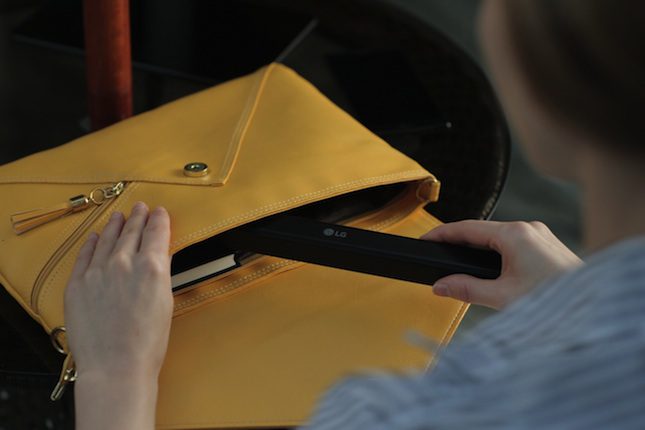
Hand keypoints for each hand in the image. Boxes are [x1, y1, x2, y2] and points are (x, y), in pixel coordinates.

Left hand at [64, 202, 172, 379]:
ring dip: (115, 226)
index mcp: (152, 267)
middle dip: (138, 217)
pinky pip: (85, 255)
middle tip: (140, 208)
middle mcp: (123, 263)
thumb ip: (161, 274)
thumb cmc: (146, 343)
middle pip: (131, 232)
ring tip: (119, 216)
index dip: (159, 220)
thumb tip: (159, 259)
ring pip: (107, 239)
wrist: (116, 366)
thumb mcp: (165, 303)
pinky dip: (92, 243)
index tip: (159, 213)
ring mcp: (97, 272)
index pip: (156, 233)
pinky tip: (96, 236)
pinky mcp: (77, 284)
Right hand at [420, 220, 581, 309]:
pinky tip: (490, 266)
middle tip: (438, 254)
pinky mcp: (547, 245)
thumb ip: (467, 289)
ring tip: (460, 262)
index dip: (442, 234)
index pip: (467, 228)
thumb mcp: (503, 297)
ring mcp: (540, 235)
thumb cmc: (555, 302)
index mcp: (515, 235)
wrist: (594, 308)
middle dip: (459, 243)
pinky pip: (514, 242)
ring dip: (479, 249)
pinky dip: (497, 252)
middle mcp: (528, 228)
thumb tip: (440, 286)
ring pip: (499, 237)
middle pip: (482, 231)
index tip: (424, 239)